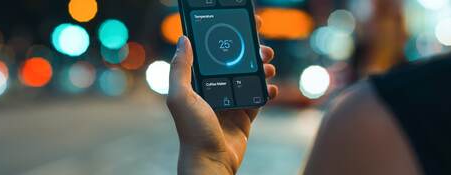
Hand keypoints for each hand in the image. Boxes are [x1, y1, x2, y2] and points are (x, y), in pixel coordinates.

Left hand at [166, 36, 276, 174]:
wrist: (211, 161)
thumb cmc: (192, 131)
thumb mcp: (181, 96)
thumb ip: (180, 68)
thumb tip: (183, 40)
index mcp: (198, 84)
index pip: (212, 56)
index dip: (225, 40)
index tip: (241, 28)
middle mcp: (213, 91)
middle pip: (234, 65)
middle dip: (250, 54)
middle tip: (262, 48)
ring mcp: (230, 104)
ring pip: (249, 79)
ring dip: (261, 71)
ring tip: (268, 68)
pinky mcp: (244, 117)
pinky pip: (258, 99)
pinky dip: (266, 92)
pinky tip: (270, 89)